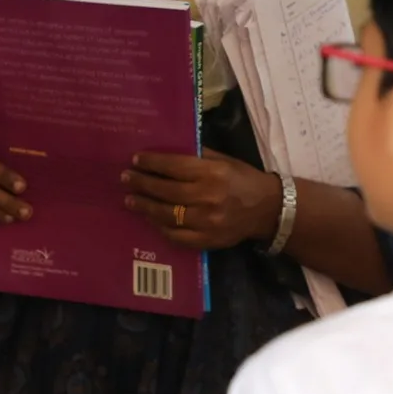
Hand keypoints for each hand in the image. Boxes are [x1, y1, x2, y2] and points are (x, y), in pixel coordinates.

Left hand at [122, 150, 279, 250]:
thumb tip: (166, 152)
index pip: (174, 167)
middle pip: (166, 191)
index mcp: (212, 173)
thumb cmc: (243, 179)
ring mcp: (207, 222)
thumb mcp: (224, 160)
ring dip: (145, 206)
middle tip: (126, 178)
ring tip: (130, 200)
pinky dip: (160, 228)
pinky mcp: (207, 240)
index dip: (152, 163)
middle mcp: (208, 198)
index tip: (135, 160)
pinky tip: (149, 219)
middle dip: (142, 184)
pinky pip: (176, 236)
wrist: (267, 210)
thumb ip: (197, 156)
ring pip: (166, 215)